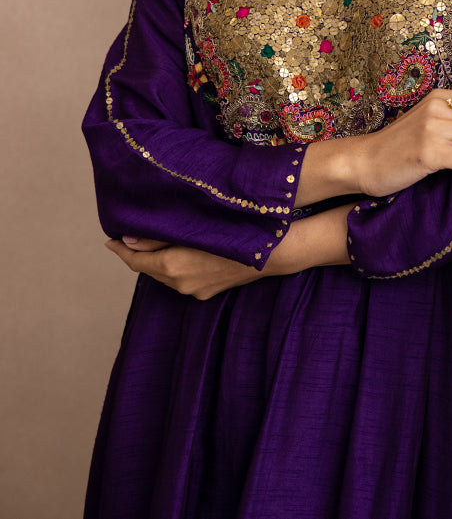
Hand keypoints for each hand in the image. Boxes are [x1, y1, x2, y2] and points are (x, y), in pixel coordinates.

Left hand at [104, 205, 351, 296]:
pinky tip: (178, 252)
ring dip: (156, 260)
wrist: (275, 251)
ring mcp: (196, 290)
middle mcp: (181, 284)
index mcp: (173, 268)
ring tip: (151, 241)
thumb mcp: (195, 227)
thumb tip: (128, 239)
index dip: (121, 250)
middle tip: (129, 235)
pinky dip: (172, 266)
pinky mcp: (209, 291)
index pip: (136, 261)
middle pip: (149, 270)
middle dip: (137, 254)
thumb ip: (158, 236)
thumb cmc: (237, 230)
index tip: (109, 238)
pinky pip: (181, 278)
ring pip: (165, 275)